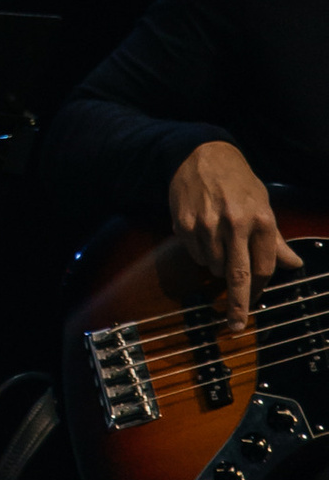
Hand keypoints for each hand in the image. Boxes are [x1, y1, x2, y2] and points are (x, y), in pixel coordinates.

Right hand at [167, 139, 301, 327]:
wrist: (201, 154)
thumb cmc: (238, 181)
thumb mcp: (263, 204)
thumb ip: (276, 239)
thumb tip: (294, 264)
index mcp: (261, 220)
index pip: (263, 267)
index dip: (259, 289)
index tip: (254, 305)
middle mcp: (235, 224)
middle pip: (237, 276)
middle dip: (237, 305)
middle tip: (235, 325)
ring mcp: (208, 225)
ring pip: (214, 266)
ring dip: (217, 267)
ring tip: (219, 245)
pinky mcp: (185, 224)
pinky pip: (196, 254)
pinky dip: (201, 254)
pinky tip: (204, 235)